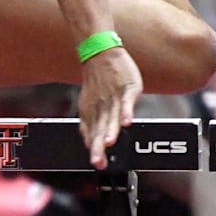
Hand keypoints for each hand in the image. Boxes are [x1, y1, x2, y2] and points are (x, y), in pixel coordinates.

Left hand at [77, 46, 142, 168]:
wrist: (100, 53)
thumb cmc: (98, 80)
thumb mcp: (89, 102)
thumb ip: (90, 122)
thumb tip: (88, 142)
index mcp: (92, 111)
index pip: (93, 133)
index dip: (95, 148)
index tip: (96, 163)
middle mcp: (101, 106)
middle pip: (100, 129)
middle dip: (99, 146)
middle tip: (98, 161)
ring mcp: (113, 97)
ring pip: (112, 117)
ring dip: (111, 130)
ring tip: (110, 143)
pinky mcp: (126, 88)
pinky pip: (126, 101)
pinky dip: (126, 111)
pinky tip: (127, 122)